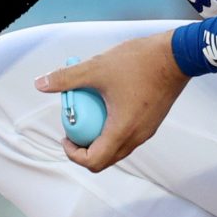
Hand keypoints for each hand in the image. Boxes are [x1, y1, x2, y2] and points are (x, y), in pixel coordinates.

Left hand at [35, 31, 189, 172]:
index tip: (65, 137)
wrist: (176, 55)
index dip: (73, 155)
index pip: (94, 161)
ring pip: (117, 148)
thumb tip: (40, 84)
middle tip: (73, 129)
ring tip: (88, 115)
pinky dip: (112, 129)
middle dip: (84, 149)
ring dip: (99, 139)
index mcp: (122, 131)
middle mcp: (137, 137)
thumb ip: (66, 78)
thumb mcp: (96, 68)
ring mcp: (147, 131)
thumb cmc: (139, 62)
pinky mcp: (152, 121)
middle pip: (105, 159)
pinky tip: (106, 104)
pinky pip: (128, 135)